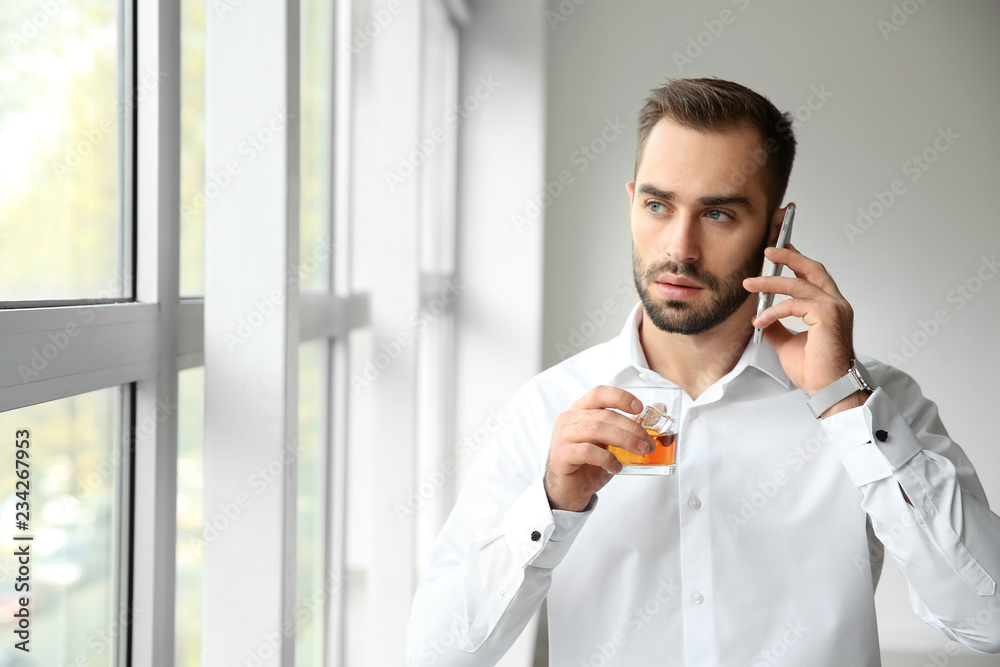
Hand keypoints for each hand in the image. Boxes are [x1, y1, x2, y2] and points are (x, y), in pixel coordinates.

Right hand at [544, 386, 655, 511]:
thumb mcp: (612, 442)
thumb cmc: (590, 463)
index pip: (600, 394)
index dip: (620, 397)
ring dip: (624, 440)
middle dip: (631, 427)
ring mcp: (563, 436)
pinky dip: (607, 458)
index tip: (639, 407)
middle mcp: (569, 418)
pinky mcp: (562, 454)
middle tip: (648, 443)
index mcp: (581, 409)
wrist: (569, 489)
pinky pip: (588, 451)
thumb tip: (660, 410)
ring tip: (640, 452)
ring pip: (596, 429)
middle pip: (604, 415)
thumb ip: (630, 426)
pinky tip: (617, 467)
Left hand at [742, 244, 855, 396]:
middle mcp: (836, 304)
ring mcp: (834, 308)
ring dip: (769, 283)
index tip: (782, 250)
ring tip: (750, 284)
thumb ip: (777, 326)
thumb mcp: (787, 343)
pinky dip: (773, 311)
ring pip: (797, 285)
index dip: (798, 261)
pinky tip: (760, 320)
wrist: (827, 388)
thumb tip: (762, 316)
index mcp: (830, 308)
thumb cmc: (815, 370)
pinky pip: (792, 305)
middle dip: (789, 257)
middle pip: (811, 269)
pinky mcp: (827, 315)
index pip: (814, 277)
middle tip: (768, 251)